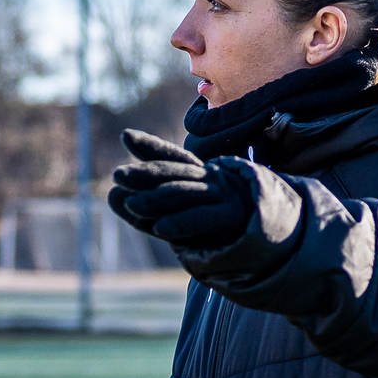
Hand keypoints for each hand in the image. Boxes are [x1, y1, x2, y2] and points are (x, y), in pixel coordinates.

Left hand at [108, 129, 253, 246]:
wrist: (267, 241)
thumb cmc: (217, 225)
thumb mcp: (179, 212)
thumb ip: (146, 207)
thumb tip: (110, 195)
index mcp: (199, 174)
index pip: (173, 157)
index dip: (150, 146)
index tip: (125, 136)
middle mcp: (211, 179)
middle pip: (175, 173)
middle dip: (146, 173)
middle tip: (118, 175)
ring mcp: (223, 196)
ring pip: (186, 194)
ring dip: (157, 200)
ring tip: (131, 205)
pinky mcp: (232, 218)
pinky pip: (204, 218)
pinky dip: (182, 223)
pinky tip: (160, 229)